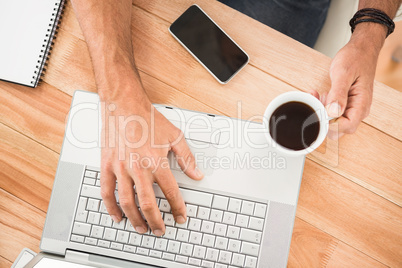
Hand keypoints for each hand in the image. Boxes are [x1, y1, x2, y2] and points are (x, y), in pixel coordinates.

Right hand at [100, 85, 203, 235]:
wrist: (124, 105)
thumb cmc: (148, 119)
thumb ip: (187, 158)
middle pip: (148, 204)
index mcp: (157, 162)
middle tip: (160, 230)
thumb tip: (197, 174)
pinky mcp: (107, 166)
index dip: (177, 208)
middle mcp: (138, 168)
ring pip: (127, 202)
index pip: (171, 193)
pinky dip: (111, 207)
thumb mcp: (175, 136)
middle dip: (156, 222)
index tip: (180, 217)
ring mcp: (121, 168)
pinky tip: (117, 216)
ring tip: (141, 228)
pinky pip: (107, 192)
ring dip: (135, 219)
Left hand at [322, 32, 380, 138]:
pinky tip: (318, 95)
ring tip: (318, 95)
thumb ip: (338, 93)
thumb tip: (333, 112)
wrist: (360, 49)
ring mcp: (351, 108)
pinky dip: (322, 106)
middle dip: (323, 117)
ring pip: (332, 121)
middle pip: (338, 128)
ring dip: (321, 111)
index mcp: (361, 105)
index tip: (319, 111)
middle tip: (317, 101)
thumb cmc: (355, 58)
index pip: (346, 126)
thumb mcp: (343, 73)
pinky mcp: (344, 105)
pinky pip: (331, 112)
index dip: (330, 123)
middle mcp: (358, 110)